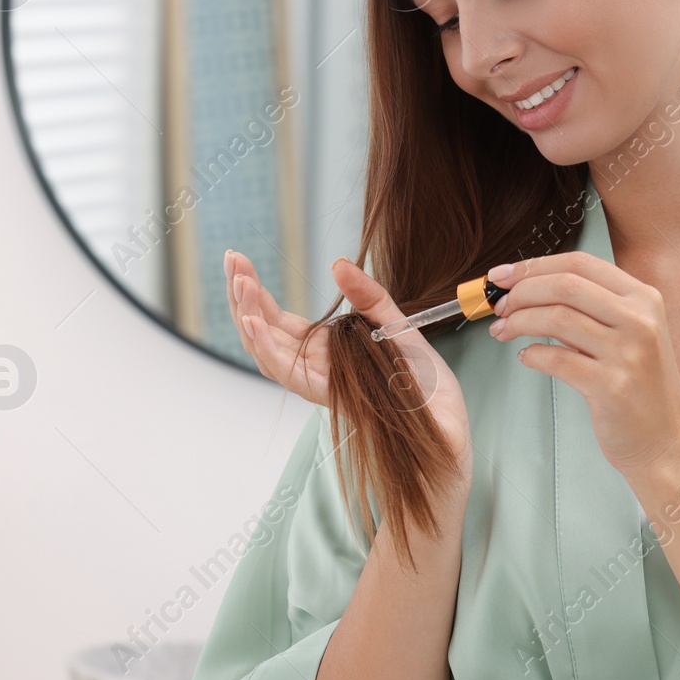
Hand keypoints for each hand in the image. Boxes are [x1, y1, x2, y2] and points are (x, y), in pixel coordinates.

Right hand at [225, 250, 472, 471]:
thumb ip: (368, 296)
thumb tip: (337, 264)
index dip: (254, 291)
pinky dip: (268, 349)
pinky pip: (291, 375)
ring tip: (240, 285)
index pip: (276, 318)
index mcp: (323, 348)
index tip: (237, 260)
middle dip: (243, 296)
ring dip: (249, 318)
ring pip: (268, 353)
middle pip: (264, 332)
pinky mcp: (331, 396)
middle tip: (231, 259)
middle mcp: (314, 366)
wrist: (448, 420)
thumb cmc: (421, 379)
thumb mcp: (396, 324)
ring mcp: (320, 383)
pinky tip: (253, 324)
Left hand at [485, 251, 679, 475]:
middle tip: (499, 305)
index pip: (580, 263)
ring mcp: (628, 353)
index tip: (505, 275)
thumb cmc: (641, 386)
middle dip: (521, 292)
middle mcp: (639, 320)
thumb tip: (529, 289)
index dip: (534, 266)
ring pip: (556, 318)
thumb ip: (590, 309)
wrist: (666, 439)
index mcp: (643, 298)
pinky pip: (557, 360)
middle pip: (564, 285)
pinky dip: (532, 355)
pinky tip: (527, 358)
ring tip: (503, 331)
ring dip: (518, 322)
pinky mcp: (612, 386)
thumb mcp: (629, 333)